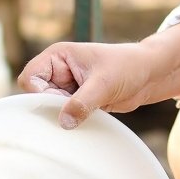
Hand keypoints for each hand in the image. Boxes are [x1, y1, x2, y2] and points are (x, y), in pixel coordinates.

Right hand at [17, 41, 160, 128]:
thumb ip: (82, 102)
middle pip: (36, 95)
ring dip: (62, 116)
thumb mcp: (104, 84)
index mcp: (57, 56)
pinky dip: (71, 121)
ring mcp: (66, 87)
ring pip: (48, 108)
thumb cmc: (128, 66)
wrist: (149, 75)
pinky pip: (63, 115)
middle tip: (75, 111)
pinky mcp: (76, 101)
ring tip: (85, 113)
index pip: (30, 77)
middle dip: (51, 107)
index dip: (39, 94)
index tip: (61, 102)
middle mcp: (58, 70)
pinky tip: (86, 120)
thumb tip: (63, 123)